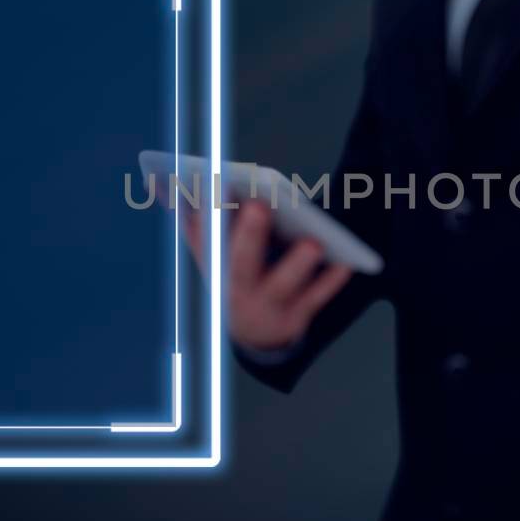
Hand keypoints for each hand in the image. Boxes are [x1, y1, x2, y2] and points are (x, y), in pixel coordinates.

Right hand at [181, 200, 352, 351]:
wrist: (253, 335)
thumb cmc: (234, 278)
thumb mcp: (212, 259)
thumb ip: (198, 226)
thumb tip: (175, 186)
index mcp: (214, 270)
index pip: (208, 242)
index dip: (210, 218)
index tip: (217, 187)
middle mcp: (235, 292)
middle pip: (241, 263)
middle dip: (249, 235)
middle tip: (259, 206)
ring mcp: (265, 307)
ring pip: (281, 286)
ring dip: (296, 264)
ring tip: (313, 243)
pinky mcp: (294, 319)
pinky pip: (314, 299)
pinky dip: (330, 282)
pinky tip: (345, 263)